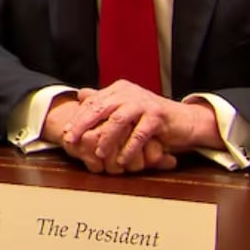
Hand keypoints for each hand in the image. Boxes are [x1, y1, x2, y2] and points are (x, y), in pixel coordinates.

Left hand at [44, 91, 174, 173]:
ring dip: (106, 138)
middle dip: (83, 125)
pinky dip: (129, 148)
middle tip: (72, 141)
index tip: (65, 133)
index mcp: (119, 89)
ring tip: (98, 153)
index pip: (92, 102)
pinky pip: (139, 134)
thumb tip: (80, 95)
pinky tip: (122, 160)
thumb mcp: (125, 107)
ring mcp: (144, 103)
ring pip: (118, 121)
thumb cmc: (151, 117)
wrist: (184, 120)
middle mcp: (129, 92)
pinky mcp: (157, 116)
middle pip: (100, 108)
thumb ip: (104, 101)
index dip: (77, 118)